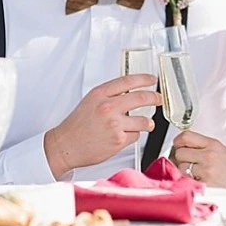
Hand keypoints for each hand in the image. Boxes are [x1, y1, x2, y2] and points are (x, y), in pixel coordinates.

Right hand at [45, 76, 160, 176]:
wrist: (66, 146)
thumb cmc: (76, 126)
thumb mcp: (90, 101)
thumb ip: (109, 95)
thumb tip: (130, 92)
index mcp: (100, 94)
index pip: (128, 81)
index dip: (144, 79)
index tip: (152, 80)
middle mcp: (108, 107)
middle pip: (141, 98)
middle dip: (155, 98)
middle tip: (159, 99)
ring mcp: (114, 124)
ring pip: (143, 120)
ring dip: (148, 123)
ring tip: (146, 124)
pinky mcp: (118, 140)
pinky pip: (135, 136)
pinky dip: (133, 136)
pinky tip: (124, 136)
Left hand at [171, 132, 225, 194]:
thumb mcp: (221, 150)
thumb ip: (203, 145)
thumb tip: (184, 145)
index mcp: (213, 144)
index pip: (186, 136)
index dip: (178, 141)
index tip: (177, 145)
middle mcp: (208, 155)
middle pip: (180, 152)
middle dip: (182, 158)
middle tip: (189, 162)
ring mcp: (206, 170)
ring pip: (181, 167)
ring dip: (185, 171)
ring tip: (197, 173)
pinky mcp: (204, 183)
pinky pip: (187, 179)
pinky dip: (190, 181)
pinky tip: (199, 180)